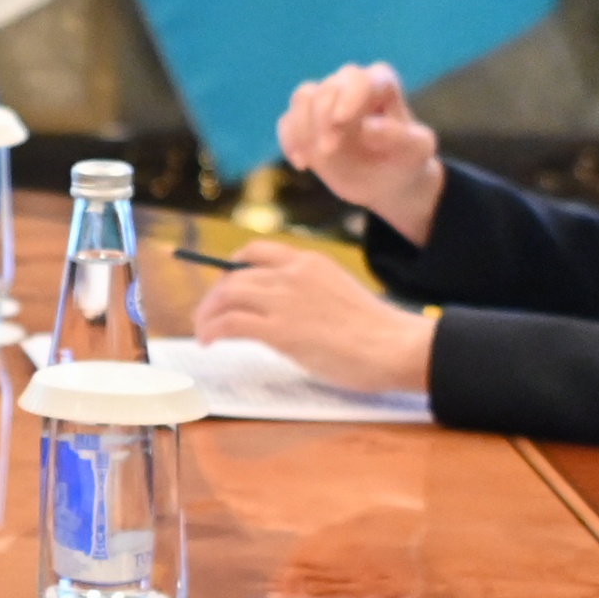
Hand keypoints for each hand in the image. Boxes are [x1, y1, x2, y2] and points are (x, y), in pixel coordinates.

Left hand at [191, 246, 435, 394]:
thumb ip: (310, 294)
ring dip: (208, 313)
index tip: (226, 284)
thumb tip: (286, 313)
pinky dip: (213, 330)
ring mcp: (285, 300)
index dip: (234, 267)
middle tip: (209, 314)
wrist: (394, 346)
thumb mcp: (339, 295)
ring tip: (205, 331)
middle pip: (235, 274)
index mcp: (310, 262)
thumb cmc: (377, 331)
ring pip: (227, 295)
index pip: (258, 251)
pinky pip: (230, 323)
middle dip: (216, 294)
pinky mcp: (279, 330)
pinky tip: (210, 342)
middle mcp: (293, 274)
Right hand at [276, 61, 449, 242]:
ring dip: (303, 128)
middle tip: (329, 150)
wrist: (387, 182)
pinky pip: (287, 121)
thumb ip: (398, 137)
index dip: (348, 96)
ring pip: (302, 97)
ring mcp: (326, 101)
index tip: (341, 121)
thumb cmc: (406, 161)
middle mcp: (350, 85)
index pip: (360, 80)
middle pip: (327, 88)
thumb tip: (367, 128)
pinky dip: (290, 141)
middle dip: (323, 118)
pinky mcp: (306, 121)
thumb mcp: (416, 153)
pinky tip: (302, 164)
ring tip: (315, 158)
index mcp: (380, 84)